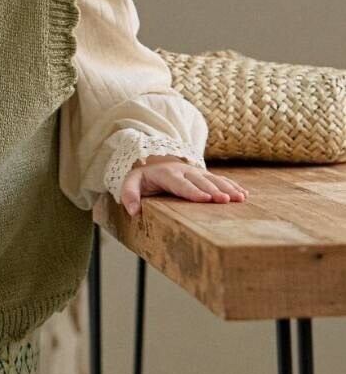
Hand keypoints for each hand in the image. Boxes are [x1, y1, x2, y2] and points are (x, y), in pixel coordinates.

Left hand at [120, 156, 248, 217]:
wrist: (155, 162)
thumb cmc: (144, 177)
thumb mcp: (131, 182)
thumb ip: (129, 194)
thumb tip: (133, 211)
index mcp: (167, 175)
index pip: (181, 184)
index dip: (193, 191)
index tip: (205, 199)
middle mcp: (185, 171)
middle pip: (201, 182)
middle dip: (214, 190)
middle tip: (225, 200)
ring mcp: (197, 173)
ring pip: (214, 180)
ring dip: (228, 188)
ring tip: (240, 198)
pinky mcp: (205, 175)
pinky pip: (220, 179)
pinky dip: (232, 185)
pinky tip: (243, 194)